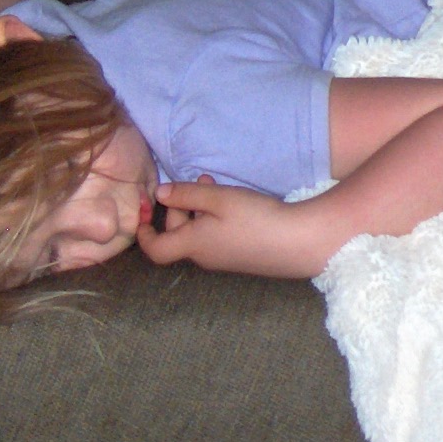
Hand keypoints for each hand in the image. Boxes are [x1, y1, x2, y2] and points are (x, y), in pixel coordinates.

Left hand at [139, 177, 325, 279]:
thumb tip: (159, 194)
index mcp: (192, 245)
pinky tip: (232, 202)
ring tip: (213, 184)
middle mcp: (204, 256)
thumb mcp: (218, 200)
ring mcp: (224, 259)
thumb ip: (186, 195)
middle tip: (193, 182)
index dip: (144, 231)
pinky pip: (216, 237)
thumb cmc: (254, 219)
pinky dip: (214, 218)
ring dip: (199, 209)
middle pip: (177, 236)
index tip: (145, 209)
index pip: (155, 249)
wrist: (298, 243)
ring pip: (198, 233)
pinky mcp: (241, 256)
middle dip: (179, 207)